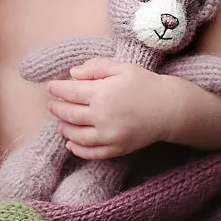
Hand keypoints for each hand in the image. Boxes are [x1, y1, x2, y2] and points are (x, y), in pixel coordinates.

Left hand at [44, 58, 182, 159]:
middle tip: (53, 105)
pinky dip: (77, 149)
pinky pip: (91, 153)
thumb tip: (73, 74)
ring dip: (64, 128)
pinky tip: (71, 143)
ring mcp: (109, 135)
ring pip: (76, 135)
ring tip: (61, 123)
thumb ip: (96, 67)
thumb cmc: (146, 84)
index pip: (69, 92)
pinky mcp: (117, 149)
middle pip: (69, 114)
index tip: (51, 87)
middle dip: (57, 109)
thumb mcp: (122, 68)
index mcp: (102, 94)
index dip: (57, 89)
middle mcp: (102, 116)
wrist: (170, 109)